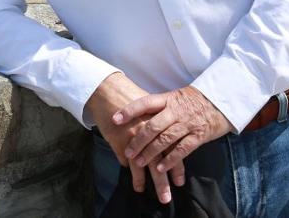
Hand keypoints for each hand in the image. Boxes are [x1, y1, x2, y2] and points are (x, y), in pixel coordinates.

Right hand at [86, 73, 184, 203]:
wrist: (107, 90)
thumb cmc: (127, 96)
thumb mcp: (147, 107)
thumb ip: (156, 122)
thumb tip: (163, 136)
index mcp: (159, 122)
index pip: (172, 147)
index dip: (176, 165)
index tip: (180, 181)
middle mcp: (149, 132)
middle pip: (162, 160)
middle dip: (166, 181)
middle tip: (170, 197)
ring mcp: (135, 139)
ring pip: (147, 166)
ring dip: (154, 183)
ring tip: (161, 197)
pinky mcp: (121, 142)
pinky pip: (129, 164)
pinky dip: (134, 176)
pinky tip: (138, 185)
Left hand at [115, 86, 230, 175]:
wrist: (223, 100)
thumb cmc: (195, 100)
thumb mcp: (176, 97)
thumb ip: (160, 107)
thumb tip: (138, 116)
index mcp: (168, 99)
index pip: (145, 103)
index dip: (129, 110)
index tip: (115, 119)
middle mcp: (176, 111)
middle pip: (153, 126)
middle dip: (138, 140)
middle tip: (128, 152)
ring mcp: (187, 123)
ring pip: (165, 139)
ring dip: (151, 152)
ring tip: (139, 162)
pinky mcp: (199, 135)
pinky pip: (182, 149)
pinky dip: (170, 160)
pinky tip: (160, 168)